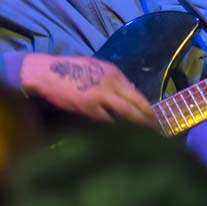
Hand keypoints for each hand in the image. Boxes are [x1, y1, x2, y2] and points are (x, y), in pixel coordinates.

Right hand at [20, 53, 156, 126]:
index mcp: (114, 73)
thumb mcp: (97, 68)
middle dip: (149, 119)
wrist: (48, 72)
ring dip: (136, 125)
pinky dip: (116, 128)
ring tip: (145, 136)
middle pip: (137, 104)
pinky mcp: (89, 107)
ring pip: (126, 114)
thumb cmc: (70, 70)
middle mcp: (112, 83)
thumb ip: (113, 81)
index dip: (148, 107)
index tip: (156, 118)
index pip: (137, 93)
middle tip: (158, 131)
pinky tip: (121, 136)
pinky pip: (107, 121)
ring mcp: (101, 96)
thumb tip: (129, 94)